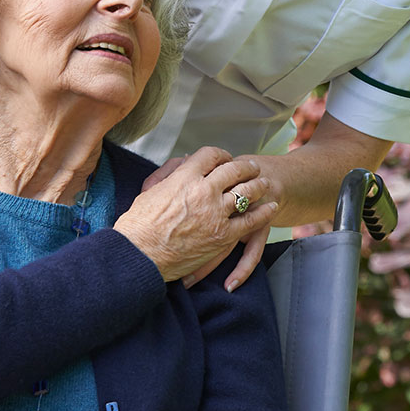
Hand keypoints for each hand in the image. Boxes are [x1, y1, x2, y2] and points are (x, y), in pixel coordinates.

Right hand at [115, 148, 278, 280]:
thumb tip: (184, 162)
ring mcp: (216, 213)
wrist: (140, 256)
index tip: (225, 159)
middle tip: (252, 167)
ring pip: (246, 191)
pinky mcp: (224, 235)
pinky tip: (272, 207)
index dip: (221, 155)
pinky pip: (251, 220)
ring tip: (264, 182)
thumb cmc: (137, 226)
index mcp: (184, 177)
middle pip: (234, 170)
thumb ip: (169, 174)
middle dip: (245, 167)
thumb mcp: (149, 192)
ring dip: (258, 185)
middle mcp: (204, 191)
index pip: (211, 155)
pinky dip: (264, 212)